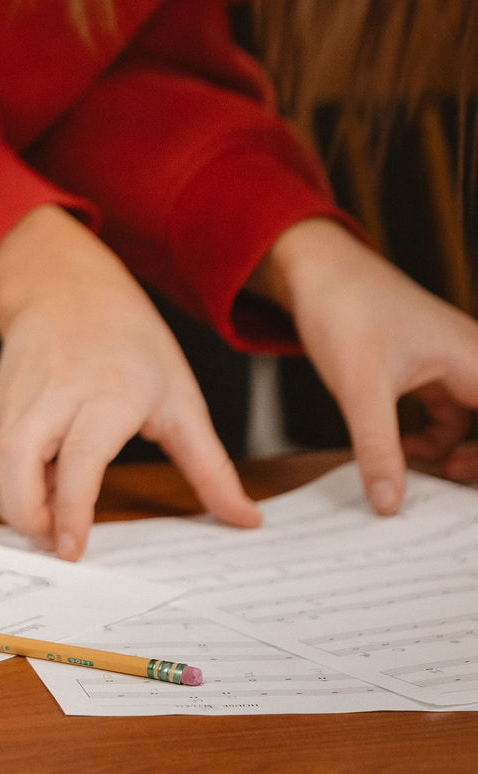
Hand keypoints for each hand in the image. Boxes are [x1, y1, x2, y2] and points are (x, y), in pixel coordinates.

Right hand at [0, 206, 259, 558]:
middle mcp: (52, 397)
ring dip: (14, 510)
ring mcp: (15, 402)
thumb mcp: (181, 398)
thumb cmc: (128, 342)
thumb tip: (244, 519)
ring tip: (51, 524)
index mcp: (106, 393)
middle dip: (29, 519)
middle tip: (60, 545)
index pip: (78, 461)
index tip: (74, 549)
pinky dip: (6, 490)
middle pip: (16, 468)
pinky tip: (38, 496)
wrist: (65, 289)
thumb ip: (210, 467)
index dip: (71, 510)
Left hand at [251, 219, 477, 504]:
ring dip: (458, 451)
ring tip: (428, 474)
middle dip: (477, 460)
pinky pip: (448, 415)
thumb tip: (389, 504)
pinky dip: (433, 436)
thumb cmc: (343, 310)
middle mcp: (475, 362)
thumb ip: (378, 448)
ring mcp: (454, 365)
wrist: (313, 270)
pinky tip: (403, 449)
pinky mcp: (428, 369)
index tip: (465, 476)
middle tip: (454, 487)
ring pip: (474, 423)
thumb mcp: (359, 389)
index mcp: (477, 363)